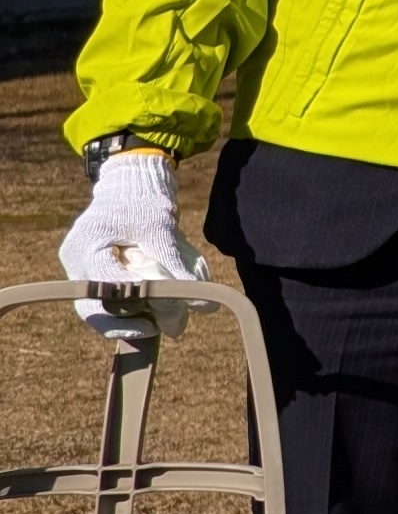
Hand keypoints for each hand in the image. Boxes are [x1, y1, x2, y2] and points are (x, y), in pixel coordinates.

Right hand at [60, 150, 203, 345]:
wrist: (132, 184)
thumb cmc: (144, 202)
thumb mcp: (162, 230)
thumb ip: (177, 266)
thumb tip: (204, 305)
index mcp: (85, 248)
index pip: (105, 289)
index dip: (131, 310)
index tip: (156, 322)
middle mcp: (75, 263)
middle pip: (94, 308)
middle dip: (126, 323)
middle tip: (157, 328)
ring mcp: (80, 269)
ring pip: (98, 308)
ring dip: (127, 319)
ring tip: (157, 322)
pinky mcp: (92, 273)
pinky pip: (105, 299)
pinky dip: (128, 307)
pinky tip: (151, 310)